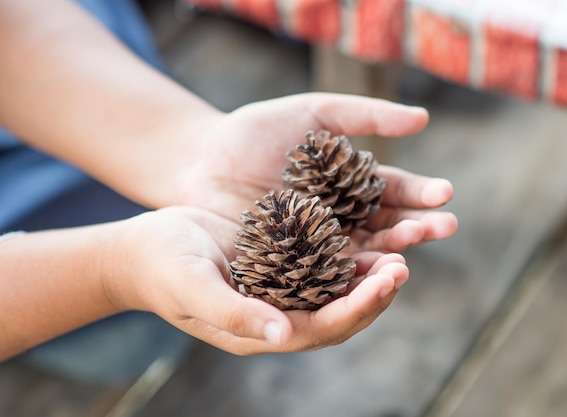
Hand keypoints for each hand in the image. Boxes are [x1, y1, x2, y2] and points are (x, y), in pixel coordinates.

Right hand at [105, 206, 411, 353]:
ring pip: (337, 288)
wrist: (144, 248)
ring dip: (368, 273)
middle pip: (339, 312)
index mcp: (261, 330)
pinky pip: (323, 262)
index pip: (323, 327)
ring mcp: (281, 288)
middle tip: (402, 264)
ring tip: (399, 249)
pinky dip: (347, 252)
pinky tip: (367, 230)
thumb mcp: (193, 287)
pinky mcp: (280, 262)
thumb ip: (234, 313)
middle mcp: (278, 314)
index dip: (358, 307)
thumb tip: (282, 336)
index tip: (387, 281)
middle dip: (374, 293)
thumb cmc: (162, 267)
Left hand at [177, 93, 456, 252]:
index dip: (420, 194)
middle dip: (417, 228)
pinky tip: (369, 277)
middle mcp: (341, 219)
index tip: (444, 194)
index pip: (395, 192)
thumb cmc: (254, 134)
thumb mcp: (313, 113)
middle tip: (444, 226)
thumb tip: (423, 118)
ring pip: (362, 256)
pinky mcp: (293, 269)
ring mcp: (318, 247)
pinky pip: (325, 275)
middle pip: (387, 228)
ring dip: (390, 257)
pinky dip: (349, 278)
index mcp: (351, 185)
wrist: (200, 160)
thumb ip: (365, 115)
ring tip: (412, 254)